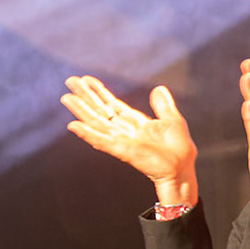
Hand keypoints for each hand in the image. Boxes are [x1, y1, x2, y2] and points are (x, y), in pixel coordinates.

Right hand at [61, 75, 198, 206]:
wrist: (182, 168)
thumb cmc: (178, 149)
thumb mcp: (172, 119)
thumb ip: (163, 105)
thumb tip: (158, 88)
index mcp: (134, 122)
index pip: (112, 104)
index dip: (99, 92)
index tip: (86, 80)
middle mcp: (124, 131)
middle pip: (100, 111)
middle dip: (85, 96)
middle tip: (70, 82)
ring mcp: (121, 141)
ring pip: (96, 123)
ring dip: (81, 111)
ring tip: (67, 98)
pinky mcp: (122, 151)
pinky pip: (102, 141)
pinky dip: (87, 134)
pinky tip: (74, 126)